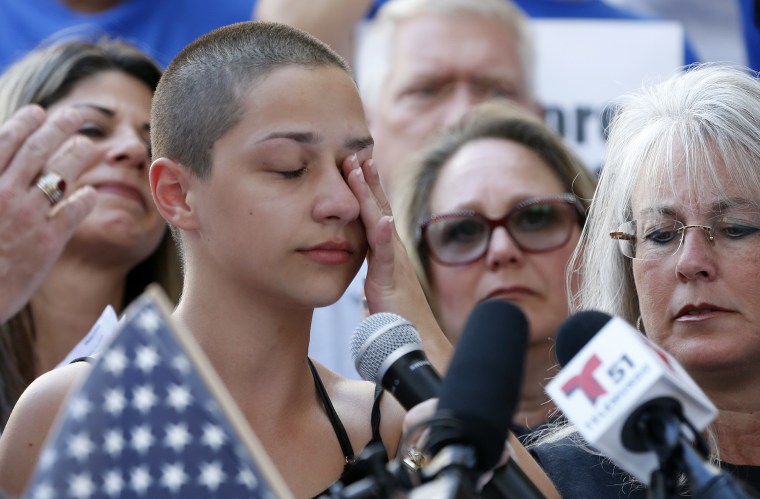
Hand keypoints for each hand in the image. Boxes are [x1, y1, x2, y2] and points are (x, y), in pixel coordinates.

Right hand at [0, 105, 95, 321]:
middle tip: (75, 114)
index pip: (6, 141)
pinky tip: (90, 193)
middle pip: (38, 149)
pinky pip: (75, 209)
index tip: (38, 111)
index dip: (25, 123)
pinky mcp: (49, 240)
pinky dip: (85, 198)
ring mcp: (29, 216)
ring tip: (88, 145)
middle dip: (60, 126)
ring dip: (78, 153)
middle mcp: (4, 193)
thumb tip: (2, 162)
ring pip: (61, 173)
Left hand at [343, 155, 452, 371]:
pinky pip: (386, 255)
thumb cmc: (398, 322)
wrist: (416, 344)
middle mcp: (393, 253)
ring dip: (370, 196)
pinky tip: (378, 219)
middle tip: (355, 150)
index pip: (373, 214)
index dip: (364, 190)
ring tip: (360, 168)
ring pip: (379, 222)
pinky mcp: (392, 281)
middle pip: (378, 208)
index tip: (353, 164)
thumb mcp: (380, 294)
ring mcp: (394, 264)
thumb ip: (375, 281)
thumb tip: (363, 279)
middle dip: (367, 180)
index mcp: (387, 253)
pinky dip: (382, 236)